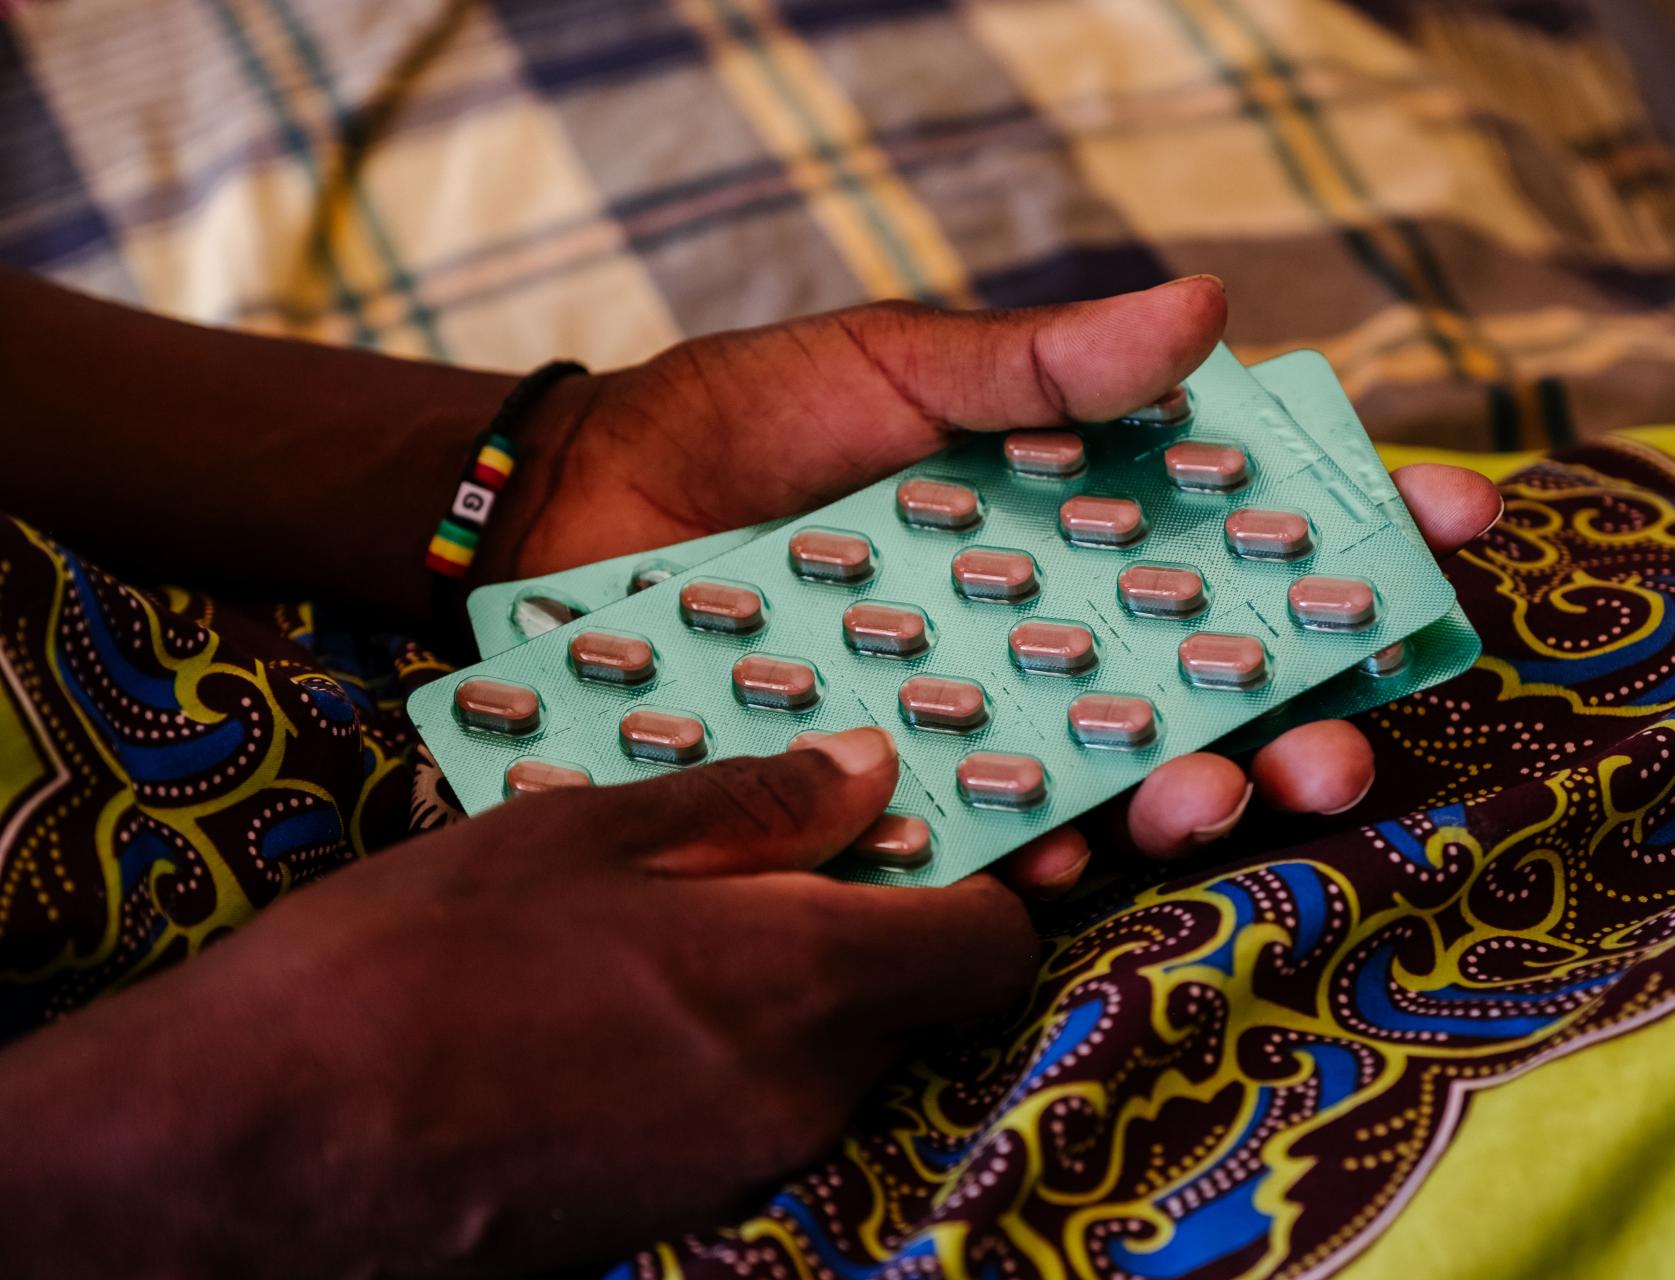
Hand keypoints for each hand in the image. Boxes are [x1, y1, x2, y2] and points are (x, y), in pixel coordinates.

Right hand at [0, 729, 1033, 1278]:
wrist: (265, 1147)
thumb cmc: (418, 956)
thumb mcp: (586, 833)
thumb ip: (753, 804)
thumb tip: (871, 771)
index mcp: (804, 980)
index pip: (989, 947)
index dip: (979, 882)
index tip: (921, 833)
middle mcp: (805, 1094)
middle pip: (911, 1000)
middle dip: (872, 924)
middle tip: (770, 852)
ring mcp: (745, 1168)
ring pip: (833, 1055)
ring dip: (793, 986)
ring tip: (671, 920)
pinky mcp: (680, 1214)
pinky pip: (758, 1112)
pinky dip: (733, 1051)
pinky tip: (625, 1005)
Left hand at [485, 280, 1501, 894]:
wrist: (571, 518)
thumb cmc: (741, 425)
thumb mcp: (893, 368)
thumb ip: (1038, 366)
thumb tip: (1205, 312)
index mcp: (1080, 515)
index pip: (1251, 528)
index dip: (1362, 531)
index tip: (1460, 522)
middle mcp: (1058, 630)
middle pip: (1223, 684)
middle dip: (1304, 715)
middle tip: (1334, 739)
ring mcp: (987, 720)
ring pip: (1130, 780)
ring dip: (1195, 798)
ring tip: (1209, 797)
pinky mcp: (901, 797)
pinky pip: (996, 848)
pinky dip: (1044, 859)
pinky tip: (1064, 860)